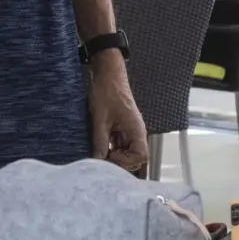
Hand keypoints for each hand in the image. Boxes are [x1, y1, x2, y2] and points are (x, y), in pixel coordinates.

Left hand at [86, 51, 147, 174]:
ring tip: (99, 152)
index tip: (110, 157)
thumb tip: (97, 160)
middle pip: (135, 158)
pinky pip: (119, 146)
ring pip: (126, 154)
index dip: (126, 161)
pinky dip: (110, 150)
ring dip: (114, 156)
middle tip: (103, 158)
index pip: (141, 156)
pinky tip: (100, 146)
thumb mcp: (100, 119)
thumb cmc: (108, 92)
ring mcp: (129, 132)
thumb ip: (100, 142)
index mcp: (136, 130)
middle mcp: (136, 133)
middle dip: (120, 162)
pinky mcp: (121, 130)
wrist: (107, 77)